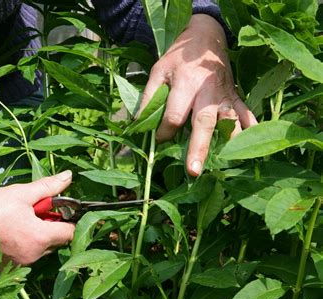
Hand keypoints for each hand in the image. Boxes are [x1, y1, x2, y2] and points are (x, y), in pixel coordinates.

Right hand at [0, 170, 74, 264]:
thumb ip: (49, 187)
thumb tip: (69, 176)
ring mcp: (19, 265)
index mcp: (39, 237)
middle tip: (36, 212)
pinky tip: (10, 233)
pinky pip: (25, 258)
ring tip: (20, 221)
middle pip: (56, 243)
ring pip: (41, 251)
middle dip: (51, 227)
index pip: (69, 233)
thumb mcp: (23, 193)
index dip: (68, 220)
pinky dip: (23, 247)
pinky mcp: (6, 269)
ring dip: (37, 238)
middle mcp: (33, 256)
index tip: (59, 210)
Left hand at [139, 14, 257, 175]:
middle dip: (198, 148)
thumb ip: (149, 97)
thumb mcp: (158, 71)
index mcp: (185, 85)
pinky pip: (246, 113)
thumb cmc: (178, 58)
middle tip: (193, 171)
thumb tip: (138, 123)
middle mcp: (207, 92)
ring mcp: (224, 95)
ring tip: (225, 165)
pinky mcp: (235, 96)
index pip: (174, 116)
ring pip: (229, 121)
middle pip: (203, 123)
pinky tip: (252, 147)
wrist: (206, 36)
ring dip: (228, 143)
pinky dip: (250, 129)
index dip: (164, 132)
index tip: (159, 140)